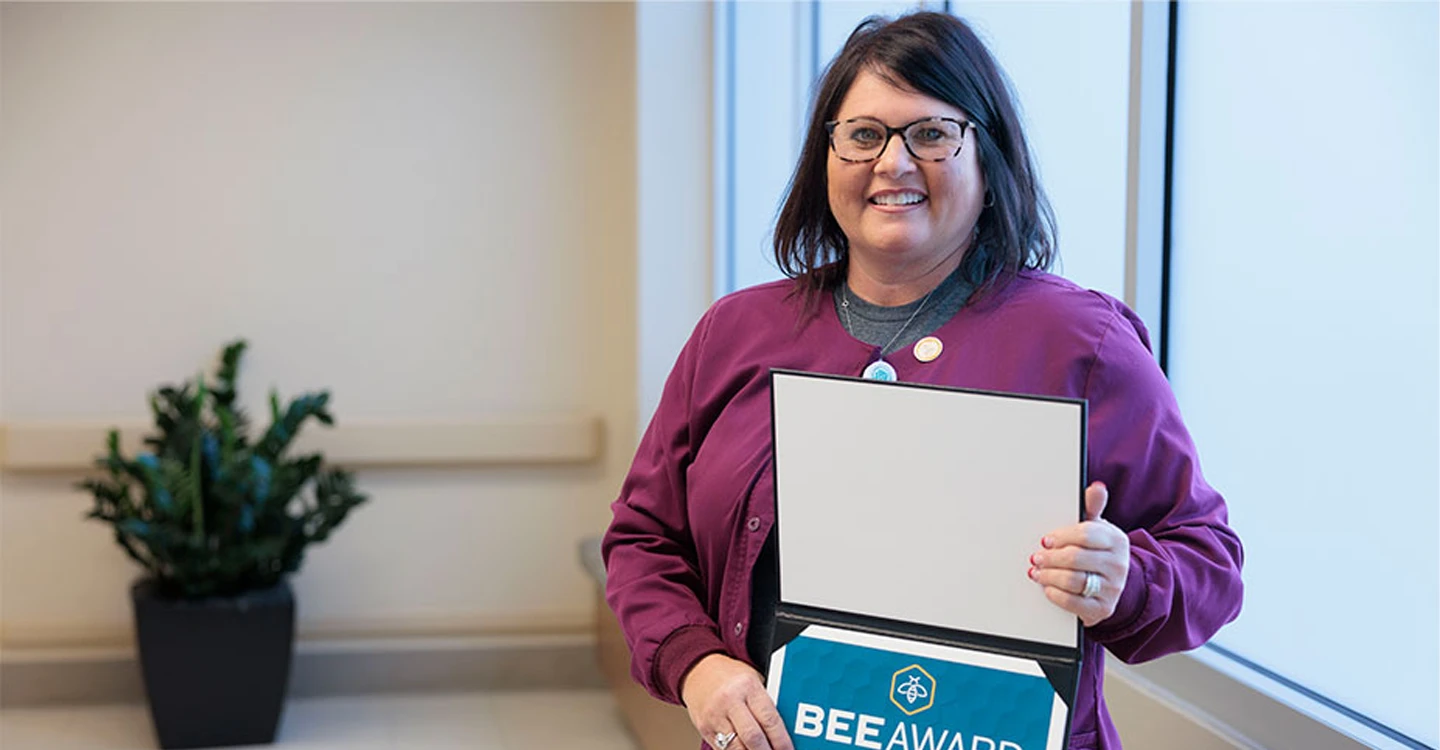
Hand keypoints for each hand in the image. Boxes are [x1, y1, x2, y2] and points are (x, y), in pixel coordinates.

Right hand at [680, 653, 793, 749]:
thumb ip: (766, 705)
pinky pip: (723, 749)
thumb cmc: (730, 676)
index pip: (770, 719)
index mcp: (748, 686)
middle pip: (753, 737)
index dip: (782, 741)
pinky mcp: (704, 728)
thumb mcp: (753, 681)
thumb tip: (784, 733)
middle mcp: (730, 701)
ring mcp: (715, 716)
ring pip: (737, 748)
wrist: (698, 670)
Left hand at [1029, 481, 1130, 626]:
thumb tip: (1096, 487)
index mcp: (1115, 540)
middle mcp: (1118, 565)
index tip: (1046, 540)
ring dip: (1048, 576)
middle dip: (1050, 558)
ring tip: (1037, 572)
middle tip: (1036, 557)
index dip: (1061, 537)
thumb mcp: (1097, 529)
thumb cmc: (1098, 552)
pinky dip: (1055, 595)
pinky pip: (1073, 603)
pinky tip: (1047, 588)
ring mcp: (1112, 588)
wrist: (1115, 584)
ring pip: (1072, 581)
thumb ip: (1091, 508)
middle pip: (1075, 558)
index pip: (1085, 535)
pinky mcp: (1103, 609)